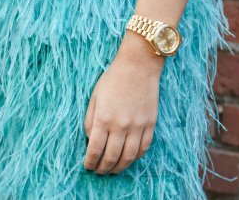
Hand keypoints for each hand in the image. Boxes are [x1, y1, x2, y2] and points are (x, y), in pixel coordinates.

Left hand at [83, 30, 165, 174]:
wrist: (138, 67)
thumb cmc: (112, 80)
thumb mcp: (94, 98)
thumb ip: (90, 121)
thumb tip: (91, 141)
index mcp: (103, 118)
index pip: (95, 149)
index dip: (90, 162)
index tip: (87, 166)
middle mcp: (121, 125)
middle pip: (111, 157)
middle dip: (103, 168)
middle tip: (99, 171)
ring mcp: (138, 125)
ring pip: (129, 157)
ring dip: (120, 167)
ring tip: (113, 170)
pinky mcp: (150, 124)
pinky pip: (144, 148)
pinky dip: (136, 158)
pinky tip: (129, 159)